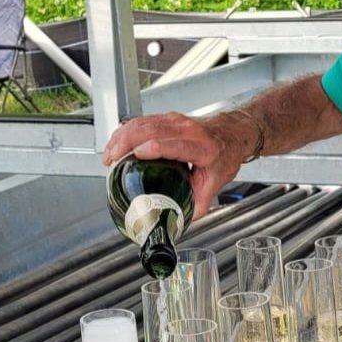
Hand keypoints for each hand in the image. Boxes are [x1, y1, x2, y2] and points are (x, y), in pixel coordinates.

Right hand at [101, 112, 249, 217]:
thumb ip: (197, 205)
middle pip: (153, 130)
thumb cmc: (224, 155)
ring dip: (122, 137)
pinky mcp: (167, 118)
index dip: (158, 148)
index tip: (139, 154)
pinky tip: (115, 143)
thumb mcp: (215, 183)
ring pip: (144, 123)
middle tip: (112, 160)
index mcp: (203, 148)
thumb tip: (178, 223)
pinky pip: (142, 121)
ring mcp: (177, 121)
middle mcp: (189, 131)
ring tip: (109, 155)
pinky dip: (125, 131)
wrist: (232, 134)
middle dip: (127, 143)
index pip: (177, 145)